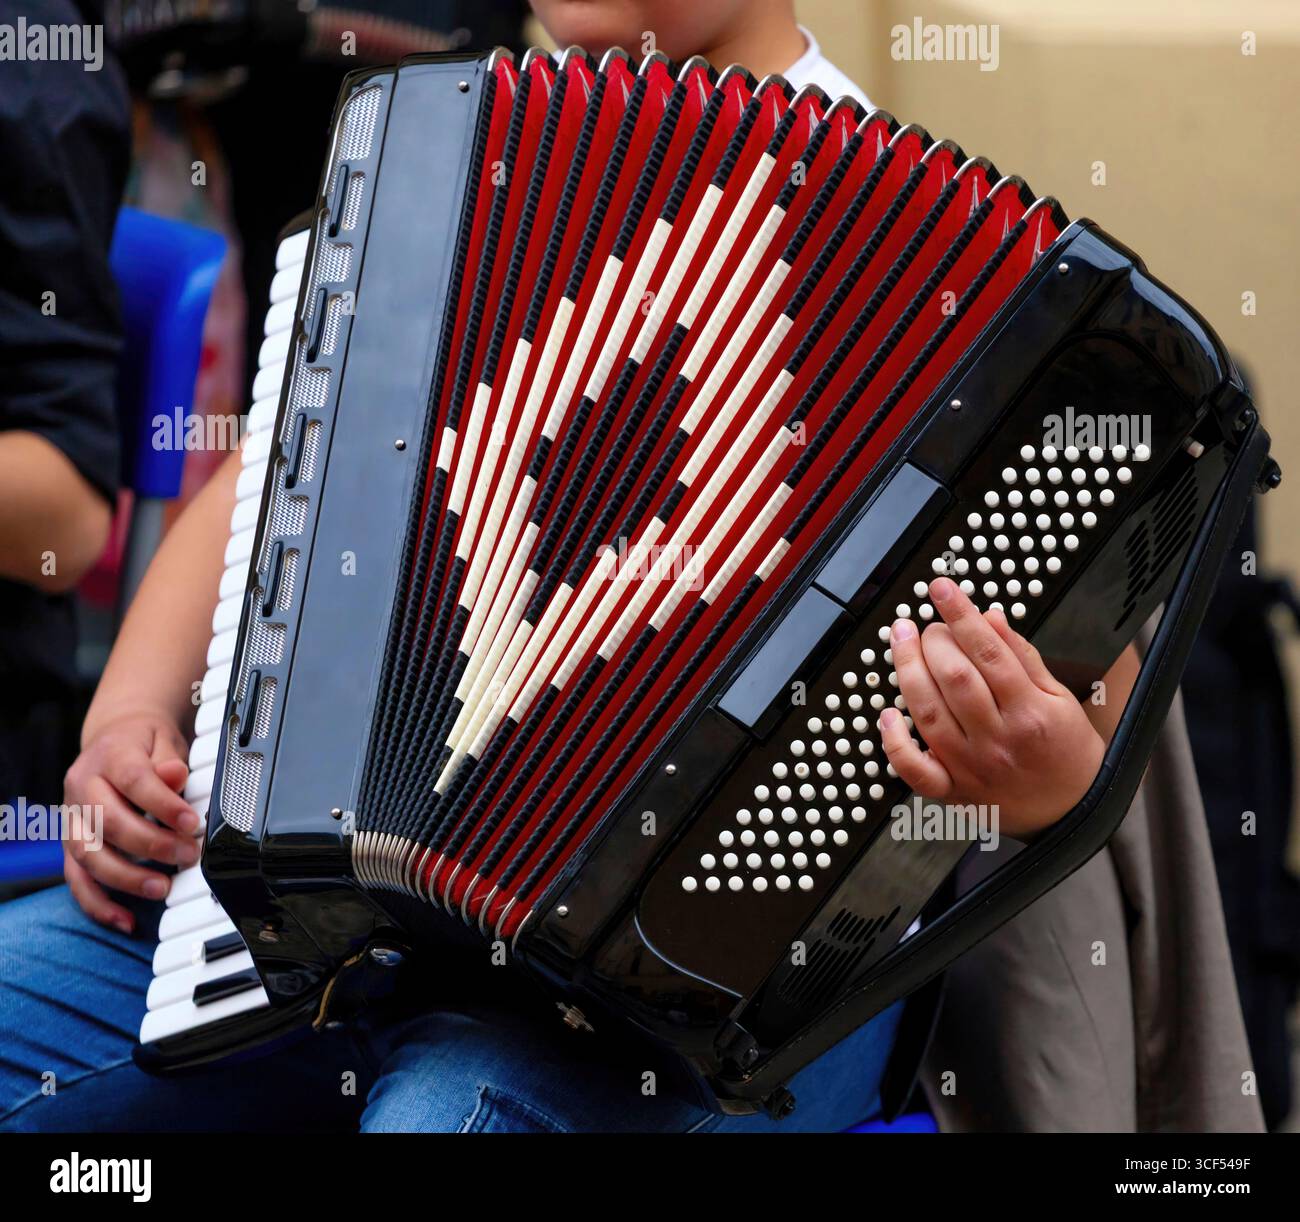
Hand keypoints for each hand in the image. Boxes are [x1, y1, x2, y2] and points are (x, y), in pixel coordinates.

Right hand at [62, 711, 200, 931]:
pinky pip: (76, 879)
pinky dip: (98, 903)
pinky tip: (124, 919)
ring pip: (87, 854)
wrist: (114, 740)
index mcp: (109, 756)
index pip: (134, 780)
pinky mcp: (70, 844)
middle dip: (151, 845)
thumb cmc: (144, 745)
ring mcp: (71, 818)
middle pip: (109, 822)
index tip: (192, 823)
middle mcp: (82, 787)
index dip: (163, 804)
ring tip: (161, 888)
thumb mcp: (163, 741)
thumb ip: (168, 761)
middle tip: (188, 855)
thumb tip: (175, 774)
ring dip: (125, 877)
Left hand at [880, 577, 1104, 839]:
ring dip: (908, 671)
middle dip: (933, 641)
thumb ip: (1022, 656)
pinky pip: (914, 769)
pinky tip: (886, 713)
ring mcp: (971, 767)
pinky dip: (894, 742)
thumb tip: (990, 618)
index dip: (960, 615)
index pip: (988, 651)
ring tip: (902, 642)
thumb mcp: (1059, 697)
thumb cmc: (1065, 750)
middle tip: (928, 626)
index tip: (941, 590)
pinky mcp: (952, 791)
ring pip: (927, 712)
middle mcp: (998, 738)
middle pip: (954, 678)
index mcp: (1030, 711)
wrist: (1071, 812)